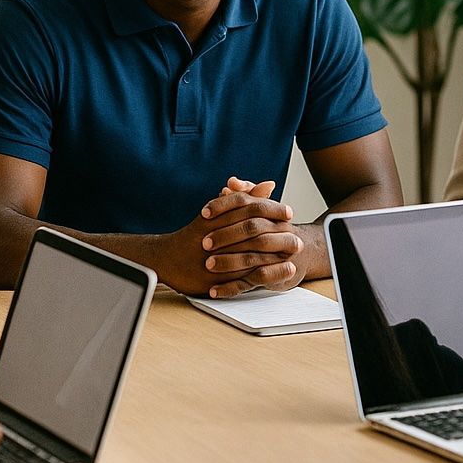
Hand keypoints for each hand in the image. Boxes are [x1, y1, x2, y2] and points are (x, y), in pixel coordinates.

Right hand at [145, 186, 298, 298]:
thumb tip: (269, 184)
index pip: (247, 208)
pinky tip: (283, 272)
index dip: (271, 209)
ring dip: (276, 253)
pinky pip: (245, 277)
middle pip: (251, 229)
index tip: (289, 212)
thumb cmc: (194, 234)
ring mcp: (214, 258)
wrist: (165, 259)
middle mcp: (214, 235)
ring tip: (295, 250)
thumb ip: (242, 197)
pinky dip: (267, 273)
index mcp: (215, 217)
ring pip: (250, 254)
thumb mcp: (217, 212)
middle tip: (296, 232)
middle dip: (277, 231)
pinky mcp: (215, 278)